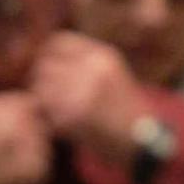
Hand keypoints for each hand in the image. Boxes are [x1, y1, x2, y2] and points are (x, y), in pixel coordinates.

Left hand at [30, 32, 153, 166]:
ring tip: (55, 110)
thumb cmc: (124, 109)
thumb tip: (47, 55)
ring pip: (41, 87)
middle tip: (47, 94)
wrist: (142, 142)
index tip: (48, 68)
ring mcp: (81, 91)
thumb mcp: (112, 73)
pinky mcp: (72, 116)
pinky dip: (49, 118)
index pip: (59, 42)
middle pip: (45, 64)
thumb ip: (85, 62)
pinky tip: (62, 124)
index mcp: (101, 56)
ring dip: (43, 99)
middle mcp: (91, 69)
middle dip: (42, 79)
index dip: (48, 55)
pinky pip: (45, 111)